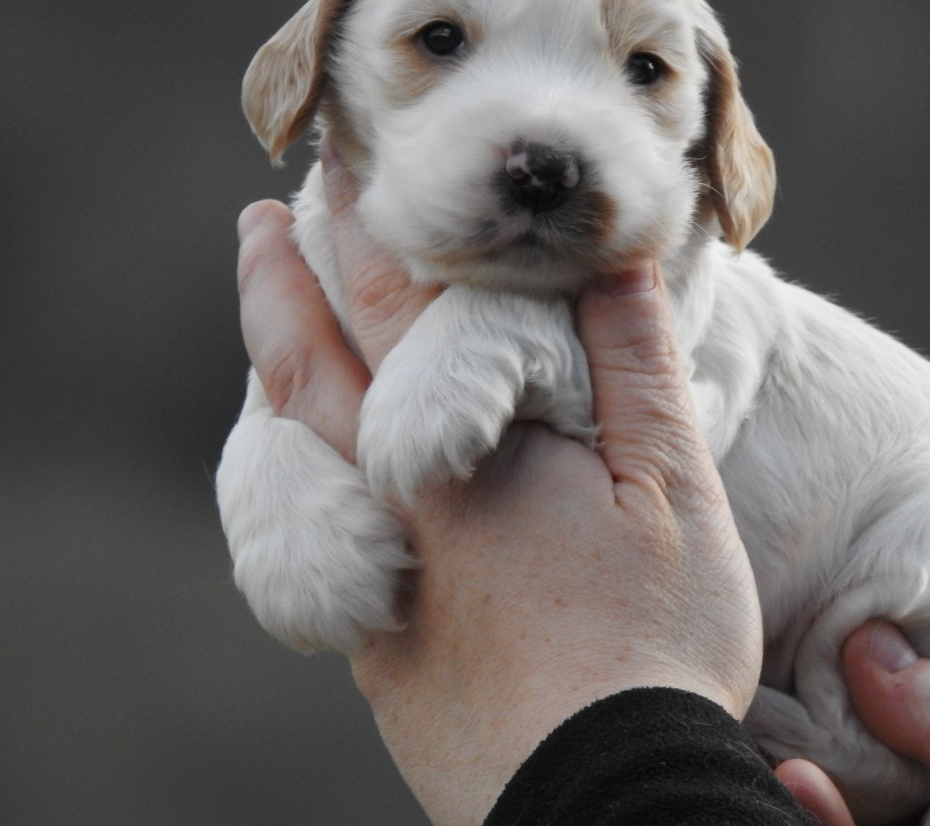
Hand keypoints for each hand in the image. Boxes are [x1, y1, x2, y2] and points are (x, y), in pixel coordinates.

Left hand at [235, 142, 763, 825]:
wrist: (603, 798)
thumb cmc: (651, 644)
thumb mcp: (672, 489)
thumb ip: (632, 364)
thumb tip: (609, 258)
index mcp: (456, 455)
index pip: (388, 310)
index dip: (361, 229)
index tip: (341, 167)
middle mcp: (392, 511)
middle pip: (307, 374)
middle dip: (279, 285)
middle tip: (257, 224)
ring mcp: (375, 585)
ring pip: (295, 458)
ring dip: (279, 377)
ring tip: (272, 328)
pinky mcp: (377, 652)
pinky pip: (314, 542)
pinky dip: (301, 478)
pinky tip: (321, 473)